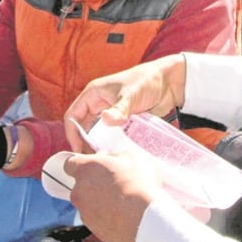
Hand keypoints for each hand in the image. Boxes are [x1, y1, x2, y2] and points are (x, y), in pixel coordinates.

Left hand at [63, 151, 161, 241]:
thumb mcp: (131, 157)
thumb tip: (110, 159)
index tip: (94, 166)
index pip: (69, 163)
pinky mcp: (92, 228)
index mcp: (84, 169)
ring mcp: (84, 212)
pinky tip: (121, 214)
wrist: (143, 219)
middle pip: (80, 185)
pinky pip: (96, 218)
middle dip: (93, 183)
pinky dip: (105, 216)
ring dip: (99, 200)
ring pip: (88, 203)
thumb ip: (115, 156)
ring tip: (121, 201)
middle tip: (113, 183)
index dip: (82, 164)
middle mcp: (78, 191)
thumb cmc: (138, 184)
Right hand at [64, 54, 186, 151]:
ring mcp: (111, 115)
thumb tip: (107, 121)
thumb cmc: (146, 80)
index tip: (77, 150)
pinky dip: (112, 145)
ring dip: (100, 146)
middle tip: (93, 160)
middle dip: (86, 143)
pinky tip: (116, 156)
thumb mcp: (131, 95)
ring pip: (98, 134)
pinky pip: (113, 136)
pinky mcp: (123, 123)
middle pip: (84, 128)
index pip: (73, 115)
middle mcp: (99, 105)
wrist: (169, 83)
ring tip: (104, 160)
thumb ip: (119, 109)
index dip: (72, 133)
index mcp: (94, 94)